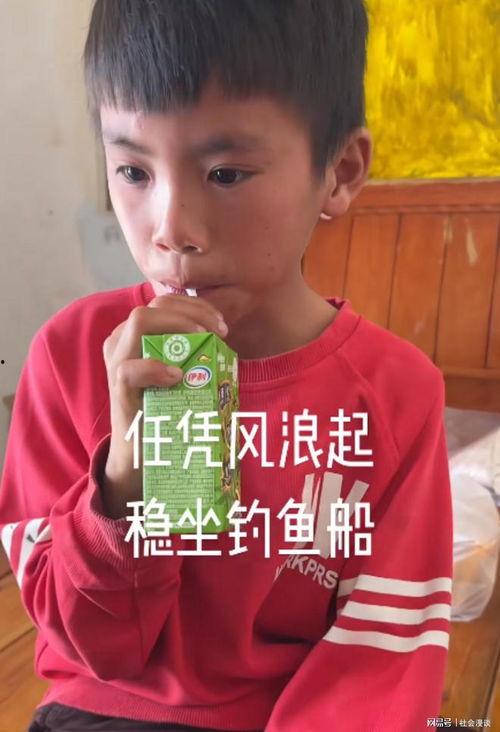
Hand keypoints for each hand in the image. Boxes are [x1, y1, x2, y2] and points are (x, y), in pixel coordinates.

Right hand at [99, 294, 227, 518]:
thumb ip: (193, 354)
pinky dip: (155, 367)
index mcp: (137, 335)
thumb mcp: (181, 375)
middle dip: (192, 312)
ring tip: (202, 342)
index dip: (196, 306)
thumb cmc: (166, 409)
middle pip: (154, 305)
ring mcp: (117, 363)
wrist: (142, 453)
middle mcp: (122, 342)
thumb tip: (226, 339)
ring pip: (139, 322)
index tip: (223, 325)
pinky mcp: (117, 390)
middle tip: (219, 332)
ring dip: (176, 326)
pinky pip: (129, 368)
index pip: (165, 302)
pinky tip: (176, 376)